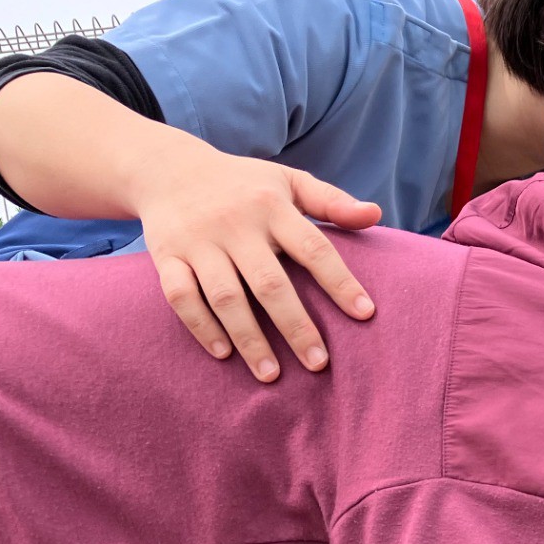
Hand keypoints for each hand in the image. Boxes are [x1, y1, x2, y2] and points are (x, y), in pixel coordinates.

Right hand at [132, 140, 382, 381]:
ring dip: (249, 338)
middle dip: (296, 326)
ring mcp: (198, 241)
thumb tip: (375, 215)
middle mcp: (235, 224)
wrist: (167, 168)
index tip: (365, 315)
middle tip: (318, 364)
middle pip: (270, 282)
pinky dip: (201, 327)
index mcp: (271, 206)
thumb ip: (331, 201)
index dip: (340, 282)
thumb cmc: (243, 185)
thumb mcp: (288, 182)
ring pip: (226, 296)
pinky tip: (224, 354)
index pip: (313, 248)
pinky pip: (181, 297)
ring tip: (271, 375)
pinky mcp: (167, 256)